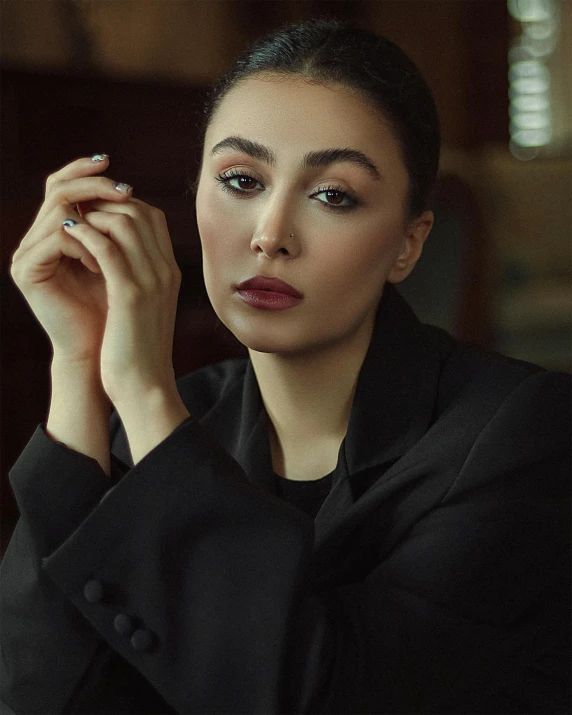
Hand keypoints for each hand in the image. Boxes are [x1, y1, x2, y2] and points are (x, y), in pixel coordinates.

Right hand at [10, 155, 132, 362]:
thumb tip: (130, 189)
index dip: (84, 171)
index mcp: (57, 232)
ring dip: (96, 221)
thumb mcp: (122, 260)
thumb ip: (117, 228)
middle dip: (94, 185)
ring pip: (58, 211)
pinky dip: (85, 245)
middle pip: (58, 190)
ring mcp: (28, 254)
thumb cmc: (118, 308)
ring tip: (119, 242)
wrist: (105, 351)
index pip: (63, 186)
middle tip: (125, 189)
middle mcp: (37, 239)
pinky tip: (103, 264)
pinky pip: (56, 240)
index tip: (113, 162)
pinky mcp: (26, 271)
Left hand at [60, 194, 182, 406]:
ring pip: (124, 222)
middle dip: (103, 204)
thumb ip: (137, 277)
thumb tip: (113, 254)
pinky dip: (85, 235)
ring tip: (70, 225)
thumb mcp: (144, 307)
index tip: (92, 214)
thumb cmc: (138, 350)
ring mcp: (151, 281)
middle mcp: (165, 270)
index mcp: (169, 272)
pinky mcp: (130, 295)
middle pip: (139, 211)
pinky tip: (68, 236)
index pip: (152, 216)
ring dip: (92, 216)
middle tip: (76, 213)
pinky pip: (107, 248)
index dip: (120, 206)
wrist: (145, 385)